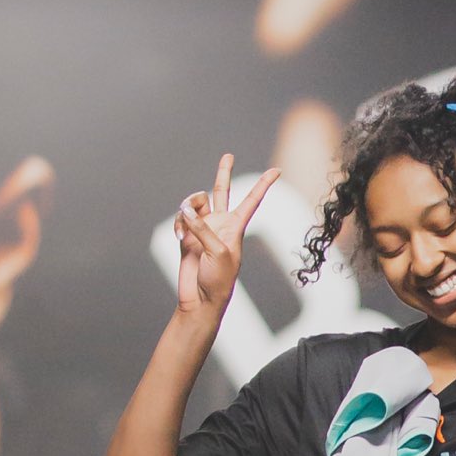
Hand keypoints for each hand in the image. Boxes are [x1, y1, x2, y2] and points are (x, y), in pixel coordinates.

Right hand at [174, 152, 280, 318]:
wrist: (200, 299)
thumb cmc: (218, 280)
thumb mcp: (218, 251)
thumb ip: (203, 227)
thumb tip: (186, 209)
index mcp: (236, 227)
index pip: (252, 200)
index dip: (263, 184)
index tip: (277, 171)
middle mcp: (220, 223)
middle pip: (223, 191)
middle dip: (224, 173)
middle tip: (228, 156)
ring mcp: (203, 228)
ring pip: (195, 202)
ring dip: (187, 209)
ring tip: (185, 228)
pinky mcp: (188, 235)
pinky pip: (181, 218)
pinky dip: (179, 225)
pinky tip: (180, 238)